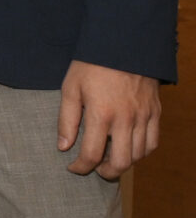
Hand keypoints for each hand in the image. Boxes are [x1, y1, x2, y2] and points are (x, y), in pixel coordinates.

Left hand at [58, 59, 161, 179]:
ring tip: (109, 160)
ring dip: (124, 163)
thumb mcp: (70, 88)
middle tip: (94, 169)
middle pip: (121, 162)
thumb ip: (67, 120)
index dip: (81, 167)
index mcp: (101, 113)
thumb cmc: (92, 65)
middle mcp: (126, 118)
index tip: (73, 168)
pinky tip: (129, 149)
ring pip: (139, 155)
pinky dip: (142, 152)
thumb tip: (63, 147)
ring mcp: (143, 116)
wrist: (123, 45)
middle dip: (105, 172)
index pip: (92, 154)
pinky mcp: (155, 112)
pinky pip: (153, 142)